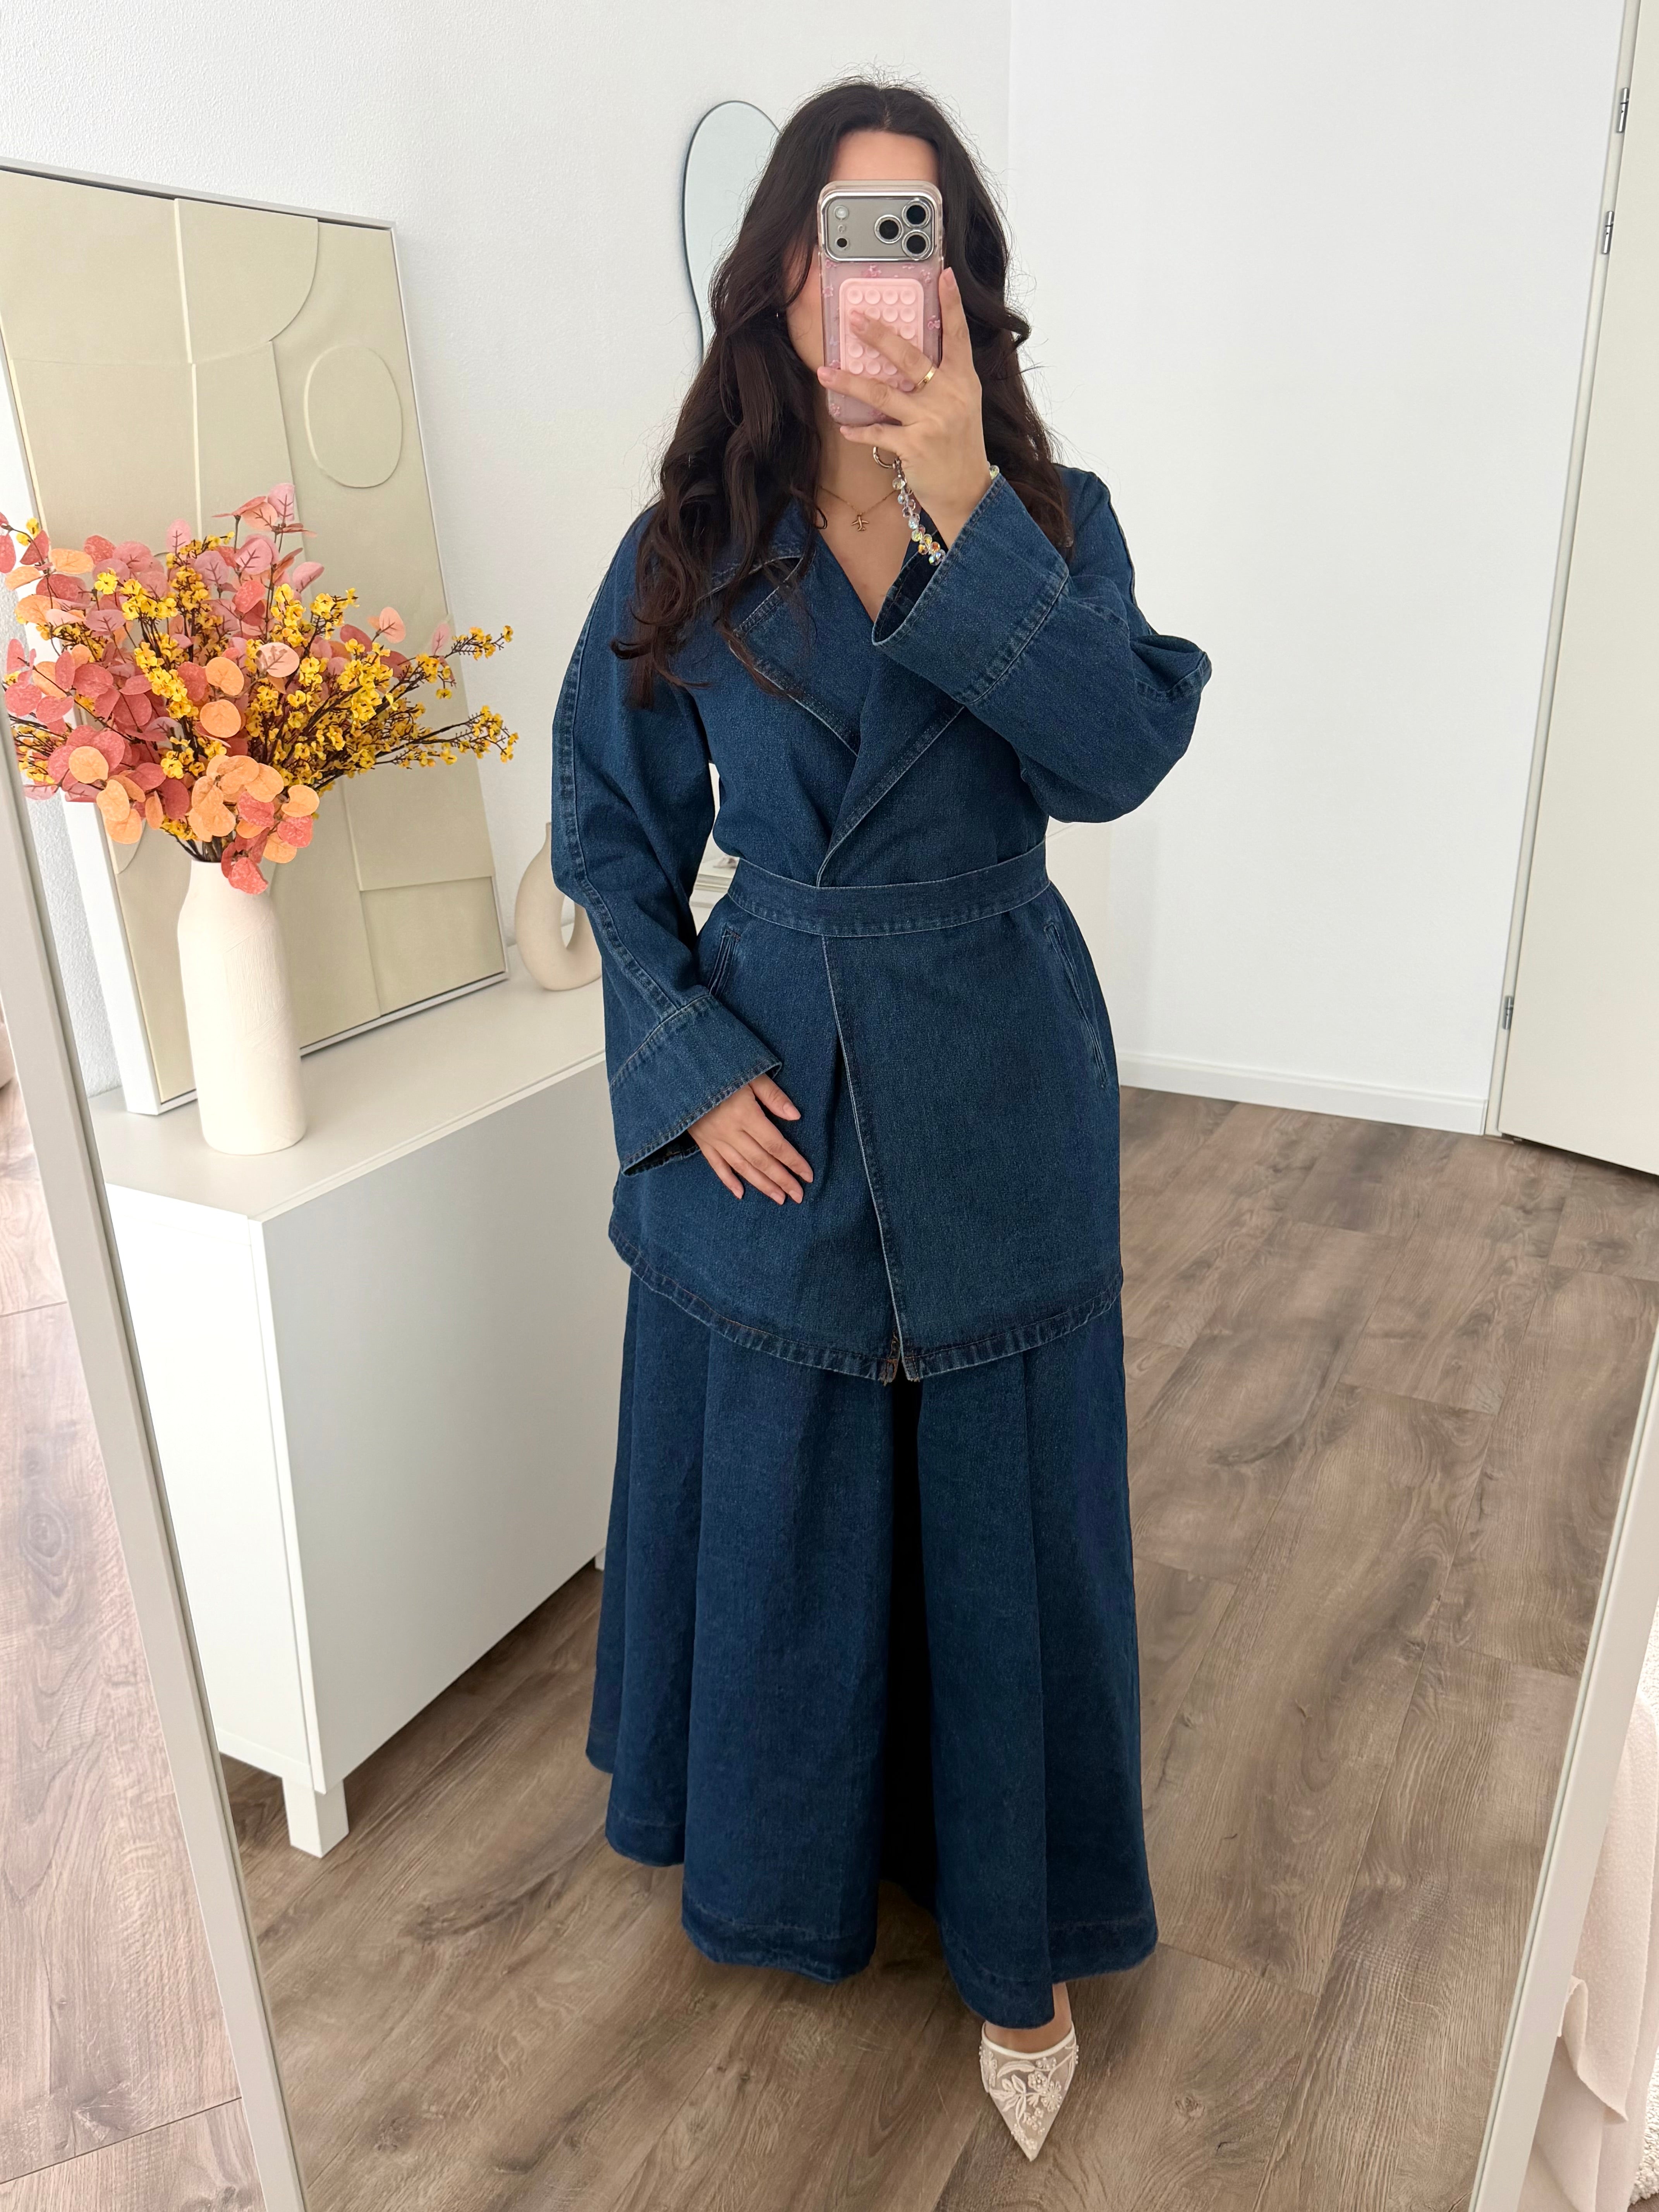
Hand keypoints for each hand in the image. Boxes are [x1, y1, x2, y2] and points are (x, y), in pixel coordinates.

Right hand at [690, 1074, 812, 1202]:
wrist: (680, 1071)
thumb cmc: (719, 1067)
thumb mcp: (750, 1073)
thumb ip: (773, 1095)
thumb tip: (796, 1116)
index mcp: (746, 1114)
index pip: (775, 1144)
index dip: (793, 1161)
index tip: (808, 1175)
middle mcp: (731, 1132)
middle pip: (761, 1161)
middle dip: (782, 1180)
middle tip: (798, 1196)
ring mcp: (714, 1139)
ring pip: (742, 1167)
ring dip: (762, 1185)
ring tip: (779, 1198)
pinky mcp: (702, 1141)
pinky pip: (716, 1165)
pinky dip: (728, 1181)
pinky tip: (740, 1194)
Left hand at [815, 265, 992, 544]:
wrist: (967, 490)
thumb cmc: (959, 444)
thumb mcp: (962, 405)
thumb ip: (943, 378)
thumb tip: (909, 354)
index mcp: (962, 381)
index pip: (958, 336)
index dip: (952, 304)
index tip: (943, 275)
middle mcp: (948, 395)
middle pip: (908, 357)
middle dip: (879, 335)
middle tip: (853, 318)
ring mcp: (931, 420)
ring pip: (883, 393)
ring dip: (850, 382)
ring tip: (825, 371)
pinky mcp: (914, 446)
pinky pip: (877, 431)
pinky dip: (858, 430)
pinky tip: (843, 427)